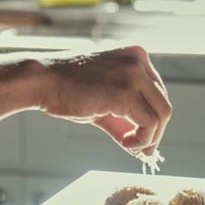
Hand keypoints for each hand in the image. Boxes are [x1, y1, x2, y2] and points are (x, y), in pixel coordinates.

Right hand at [37, 45, 170, 156]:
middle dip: (155, 131)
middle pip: (163, 103)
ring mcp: (134, 74)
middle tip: (140, 149)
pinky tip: (125, 143)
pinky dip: (142, 139)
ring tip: (129, 145)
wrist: (41, 80)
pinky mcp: (126, 92)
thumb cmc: (66, 89)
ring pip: (162, 114)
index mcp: (135, 55)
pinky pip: (149, 123)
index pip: (157, 92)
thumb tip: (144, 148)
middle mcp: (139, 60)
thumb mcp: (102, 101)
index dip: (152, 118)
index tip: (140, 137)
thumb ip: (124, 120)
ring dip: (150, 137)